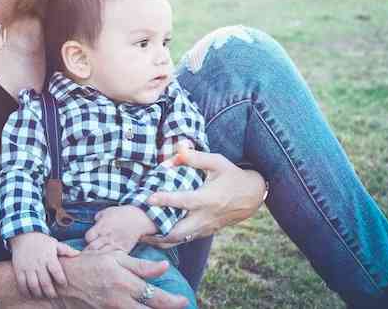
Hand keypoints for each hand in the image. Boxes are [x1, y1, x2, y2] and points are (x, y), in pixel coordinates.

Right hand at [10, 232, 79, 298]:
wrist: (23, 235)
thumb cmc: (42, 241)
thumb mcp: (54, 243)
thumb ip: (66, 250)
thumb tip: (78, 254)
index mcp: (49, 257)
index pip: (56, 271)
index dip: (61, 280)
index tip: (64, 284)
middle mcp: (38, 263)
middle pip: (45, 282)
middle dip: (50, 292)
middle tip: (54, 295)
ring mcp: (28, 267)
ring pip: (33, 285)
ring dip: (39, 293)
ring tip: (43, 295)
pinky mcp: (19, 269)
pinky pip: (21, 283)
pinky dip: (26, 291)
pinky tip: (30, 294)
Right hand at [59, 250, 188, 307]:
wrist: (64, 281)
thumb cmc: (90, 263)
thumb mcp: (115, 257)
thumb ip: (141, 265)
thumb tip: (164, 266)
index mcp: (125, 282)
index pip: (156, 296)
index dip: (174, 301)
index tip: (184, 300)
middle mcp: (121, 300)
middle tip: (181, 305)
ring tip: (164, 308)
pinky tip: (142, 307)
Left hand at [84, 205, 154, 252]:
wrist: (139, 218)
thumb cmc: (122, 213)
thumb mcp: (107, 211)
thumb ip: (98, 217)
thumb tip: (94, 221)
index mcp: (102, 226)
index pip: (88, 237)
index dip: (88, 239)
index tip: (91, 238)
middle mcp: (107, 236)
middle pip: (93, 248)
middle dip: (90, 249)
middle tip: (92, 250)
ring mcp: (115, 244)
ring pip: (103, 254)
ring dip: (100, 256)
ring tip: (99, 256)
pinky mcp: (124, 249)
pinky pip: (114, 257)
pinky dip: (111, 258)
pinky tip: (109, 257)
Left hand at [145, 146, 265, 247]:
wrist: (251, 196)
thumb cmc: (232, 176)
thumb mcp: (217, 162)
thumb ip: (195, 157)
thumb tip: (177, 147)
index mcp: (208, 199)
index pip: (184, 201)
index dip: (166, 200)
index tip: (148, 198)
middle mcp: (205, 217)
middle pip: (178, 232)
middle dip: (157, 232)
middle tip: (136, 227)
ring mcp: (205, 228)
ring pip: (179, 240)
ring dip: (159, 239)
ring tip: (139, 235)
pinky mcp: (205, 232)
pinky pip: (184, 240)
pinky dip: (169, 240)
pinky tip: (154, 235)